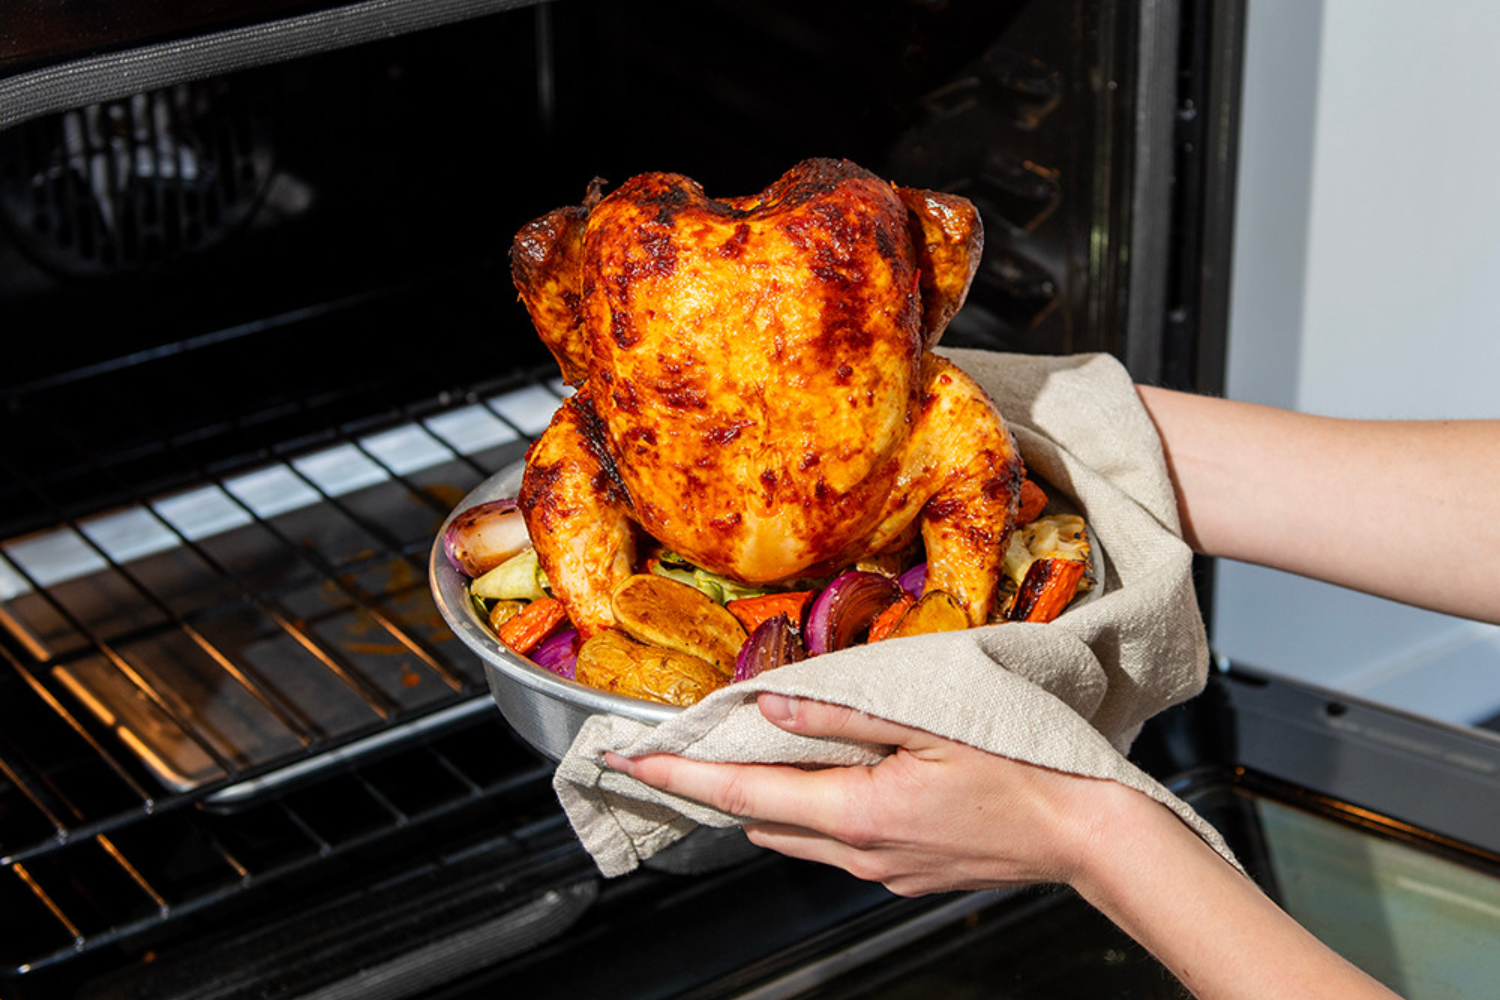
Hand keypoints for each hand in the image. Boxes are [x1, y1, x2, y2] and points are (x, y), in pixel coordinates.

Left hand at [605, 691, 1129, 895]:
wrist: (1085, 833)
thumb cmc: (1021, 771)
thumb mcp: (928, 724)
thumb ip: (840, 713)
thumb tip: (769, 706)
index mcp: (856, 812)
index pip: (742, 797)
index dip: (681, 779)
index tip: (633, 763)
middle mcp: (857, 851)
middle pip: (757, 822)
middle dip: (711, 789)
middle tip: (676, 752)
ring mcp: (880, 870)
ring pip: (793, 836)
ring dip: (759, 801)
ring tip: (739, 759)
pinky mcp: (902, 873)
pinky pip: (832, 844)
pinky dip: (806, 812)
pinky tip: (820, 780)